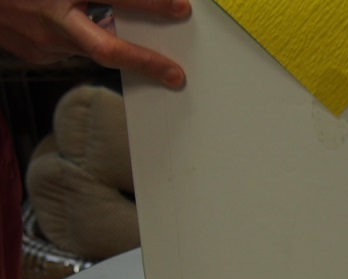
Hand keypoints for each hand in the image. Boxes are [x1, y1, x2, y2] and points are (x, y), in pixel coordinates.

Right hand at [0, 0, 190, 87]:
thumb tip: (129, 0)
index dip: (152, 4)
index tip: (180, 9)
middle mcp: (54, 17)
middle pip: (107, 48)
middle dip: (145, 62)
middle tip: (173, 73)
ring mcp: (44, 40)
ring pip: (93, 50)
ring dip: (118, 47)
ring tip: (142, 50)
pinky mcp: (38, 54)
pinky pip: (73, 50)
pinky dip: (86, 41)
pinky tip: (83, 27)